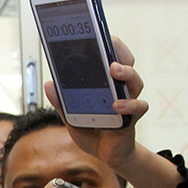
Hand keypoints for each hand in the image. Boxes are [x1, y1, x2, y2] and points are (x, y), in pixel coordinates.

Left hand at [44, 37, 148, 169]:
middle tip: (109, 44)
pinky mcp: (132, 118)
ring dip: (126, 73)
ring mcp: (128, 102)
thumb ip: (61, 103)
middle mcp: (120, 89)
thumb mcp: (72, 116)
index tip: (100, 33)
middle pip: (127, 63)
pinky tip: (116, 105)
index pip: (110, 58)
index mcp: (106, 84)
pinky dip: (129, 105)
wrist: (107, 154)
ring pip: (135, 81)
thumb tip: (49, 84)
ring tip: (114, 70)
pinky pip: (138, 107)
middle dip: (119, 51)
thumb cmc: (93, 130)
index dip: (108, 44)